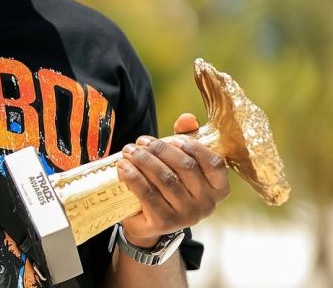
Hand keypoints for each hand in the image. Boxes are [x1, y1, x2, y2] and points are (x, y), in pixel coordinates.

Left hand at [117, 113, 229, 247]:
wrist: (148, 221)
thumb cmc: (168, 185)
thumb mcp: (180, 162)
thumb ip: (186, 138)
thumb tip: (187, 118)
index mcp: (218, 188)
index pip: (215, 164)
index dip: (195, 148)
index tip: (174, 139)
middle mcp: (207, 204)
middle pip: (185, 168)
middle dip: (161, 150)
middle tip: (141, 141)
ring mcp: (186, 216)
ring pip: (165, 179)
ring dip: (144, 160)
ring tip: (129, 150)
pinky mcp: (164, 223)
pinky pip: (148, 194)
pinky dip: (133, 177)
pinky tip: (123, 167)